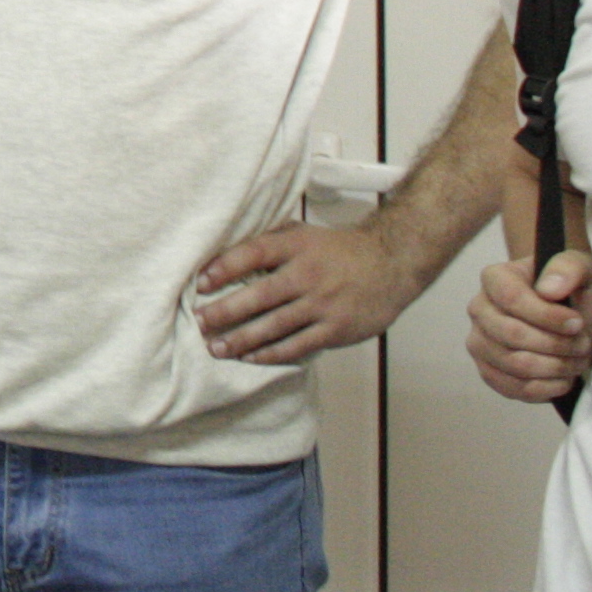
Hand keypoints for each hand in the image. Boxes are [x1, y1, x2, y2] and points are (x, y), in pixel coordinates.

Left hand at [196, 219, 425, 365]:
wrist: (392, 264)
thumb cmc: (338, 250)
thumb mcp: (304, 233)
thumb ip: (270, 239)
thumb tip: (224, 249)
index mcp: (297, 246)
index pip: (254, 253)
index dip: (225, 267)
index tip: (200, 282)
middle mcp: (309, 274)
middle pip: (260, 295)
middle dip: (226, 311)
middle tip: (199, 322)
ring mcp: (324, 304)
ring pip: (276, 325)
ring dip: (242, 338)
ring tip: (216, 347)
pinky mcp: (336, 329)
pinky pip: (298, 345)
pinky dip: (272, 353)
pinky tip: (250, 357)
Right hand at [468, 251, 591, 405]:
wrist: (573, 321)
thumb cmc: (576, 292)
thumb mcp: (584, 270)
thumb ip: (568, 268)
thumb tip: (548, 289)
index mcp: (495, 278)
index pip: (511, 299)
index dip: (548, 316)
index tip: (578, 323)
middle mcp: (479, 310)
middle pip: (512, 335)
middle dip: (557, 344)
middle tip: (584, 343)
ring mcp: (480, 343)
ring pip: (516, 365)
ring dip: (557, 367)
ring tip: (578, 359)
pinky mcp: (489, 373)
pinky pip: (514, 389)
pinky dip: (547, 388)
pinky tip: (565, 377)